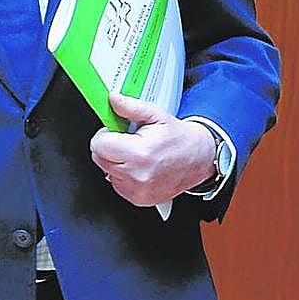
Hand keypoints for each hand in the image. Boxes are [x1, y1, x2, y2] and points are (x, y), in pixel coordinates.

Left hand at [89, 92, 215, 206]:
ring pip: (106, 171)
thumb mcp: (156, 115)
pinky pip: (117, 184)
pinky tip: (138, 166)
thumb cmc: (179, 138)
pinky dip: (122, 174)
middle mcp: (137, 175)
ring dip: (115, 161)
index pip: (98, 145)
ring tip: (135, 153)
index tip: (115, 131)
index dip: (104, 134)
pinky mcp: (139, 199)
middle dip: (108, 146)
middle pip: (99, 158)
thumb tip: (113, 99)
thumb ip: (131, 107)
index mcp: (139, 153)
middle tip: (127, 140)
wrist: (200, 158)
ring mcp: (138, 191)